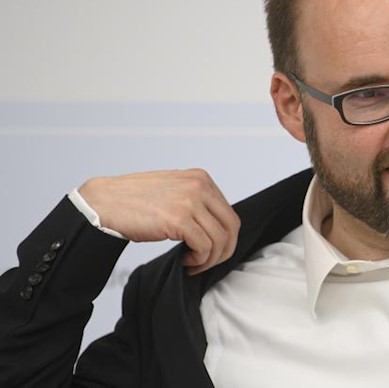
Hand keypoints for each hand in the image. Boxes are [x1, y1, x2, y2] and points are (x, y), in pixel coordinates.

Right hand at [78, 169, 240, 274]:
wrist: (103, 203)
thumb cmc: (133, 200)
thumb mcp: (174, 190)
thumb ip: (196, 201)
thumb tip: (215, 226)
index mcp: (201, 178)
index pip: (229, 213)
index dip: (225, 238)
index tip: (212, 250)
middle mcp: (199, 186)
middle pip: (231, 227)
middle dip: (224, 251)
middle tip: (207, 262)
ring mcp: (190, 201)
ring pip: (220, 240)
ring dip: (209, 259)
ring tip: (192, 264)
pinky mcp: (179, 219)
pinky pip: (204, 247)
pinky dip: (198, 260)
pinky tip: (185, 261)